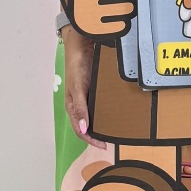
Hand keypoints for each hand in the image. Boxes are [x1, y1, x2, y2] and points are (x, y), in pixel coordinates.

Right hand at [61, 27, 106, 149]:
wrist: (81, 44)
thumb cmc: (76, 66)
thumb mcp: (77, 88)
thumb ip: (80, 108)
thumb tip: (84, 130)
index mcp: (72, 106)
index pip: (81, 130)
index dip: (91, 140)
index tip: (105, 146)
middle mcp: (80, 103)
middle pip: (89, 124)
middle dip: (99, 134)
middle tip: (114, 140)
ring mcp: (88, 95)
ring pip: (96, 114)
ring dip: (104, 122)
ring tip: (117, 129)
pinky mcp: (96, 87)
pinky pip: (102, 102)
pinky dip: (108, 109)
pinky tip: (118, 110)